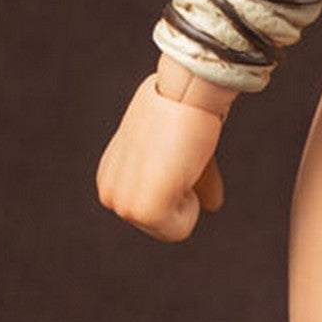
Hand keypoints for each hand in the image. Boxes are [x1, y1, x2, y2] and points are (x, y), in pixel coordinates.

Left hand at [96, 74, 227, 242]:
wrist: (185, 91)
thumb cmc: (186, 112)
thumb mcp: (181, 152)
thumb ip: (189, 181)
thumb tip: (212, 205)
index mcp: (112, 176)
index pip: (157, 210)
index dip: (181, 186)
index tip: (180, 152)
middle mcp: (109, 193)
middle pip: (164, 226)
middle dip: (184, 195)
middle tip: (181, 154)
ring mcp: (122, 204)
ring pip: (173, 229)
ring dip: (188, 194)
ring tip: (179, 157)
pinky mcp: (141, 211)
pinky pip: (180, 229)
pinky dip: (192, 201)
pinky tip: (181, 166)